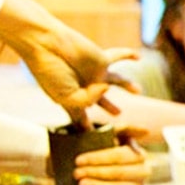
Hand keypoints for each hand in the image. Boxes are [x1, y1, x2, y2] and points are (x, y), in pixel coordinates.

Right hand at [0, 0, 140, 126]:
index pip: (83, 117)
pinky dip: (127, 55)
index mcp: (72, 99)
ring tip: (137, 90)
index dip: (88, 129)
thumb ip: (87, 101)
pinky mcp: (101, 59)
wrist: (46, 44)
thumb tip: (105, 89)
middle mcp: (85, 86)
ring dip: (127, 85)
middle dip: (110, 108)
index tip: (95, 140)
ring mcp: (94, 73)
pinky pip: (118, 56)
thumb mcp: (66, 97)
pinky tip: (138, 57)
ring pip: (117, 80)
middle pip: (102, 100)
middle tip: (119, 114)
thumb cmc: (50, 71)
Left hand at [73, 127, 150, 184]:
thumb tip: (145, 131)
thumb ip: (121, 128)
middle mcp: (143, 169)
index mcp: (138, 152)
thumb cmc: (105, 149)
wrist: (103, 168)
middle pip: (119, 172)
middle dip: (96, 173)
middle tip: (76, 174)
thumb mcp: (112, 135)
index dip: (98, 158)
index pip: (118, 155)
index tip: (78, 160)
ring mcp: (140, 184)